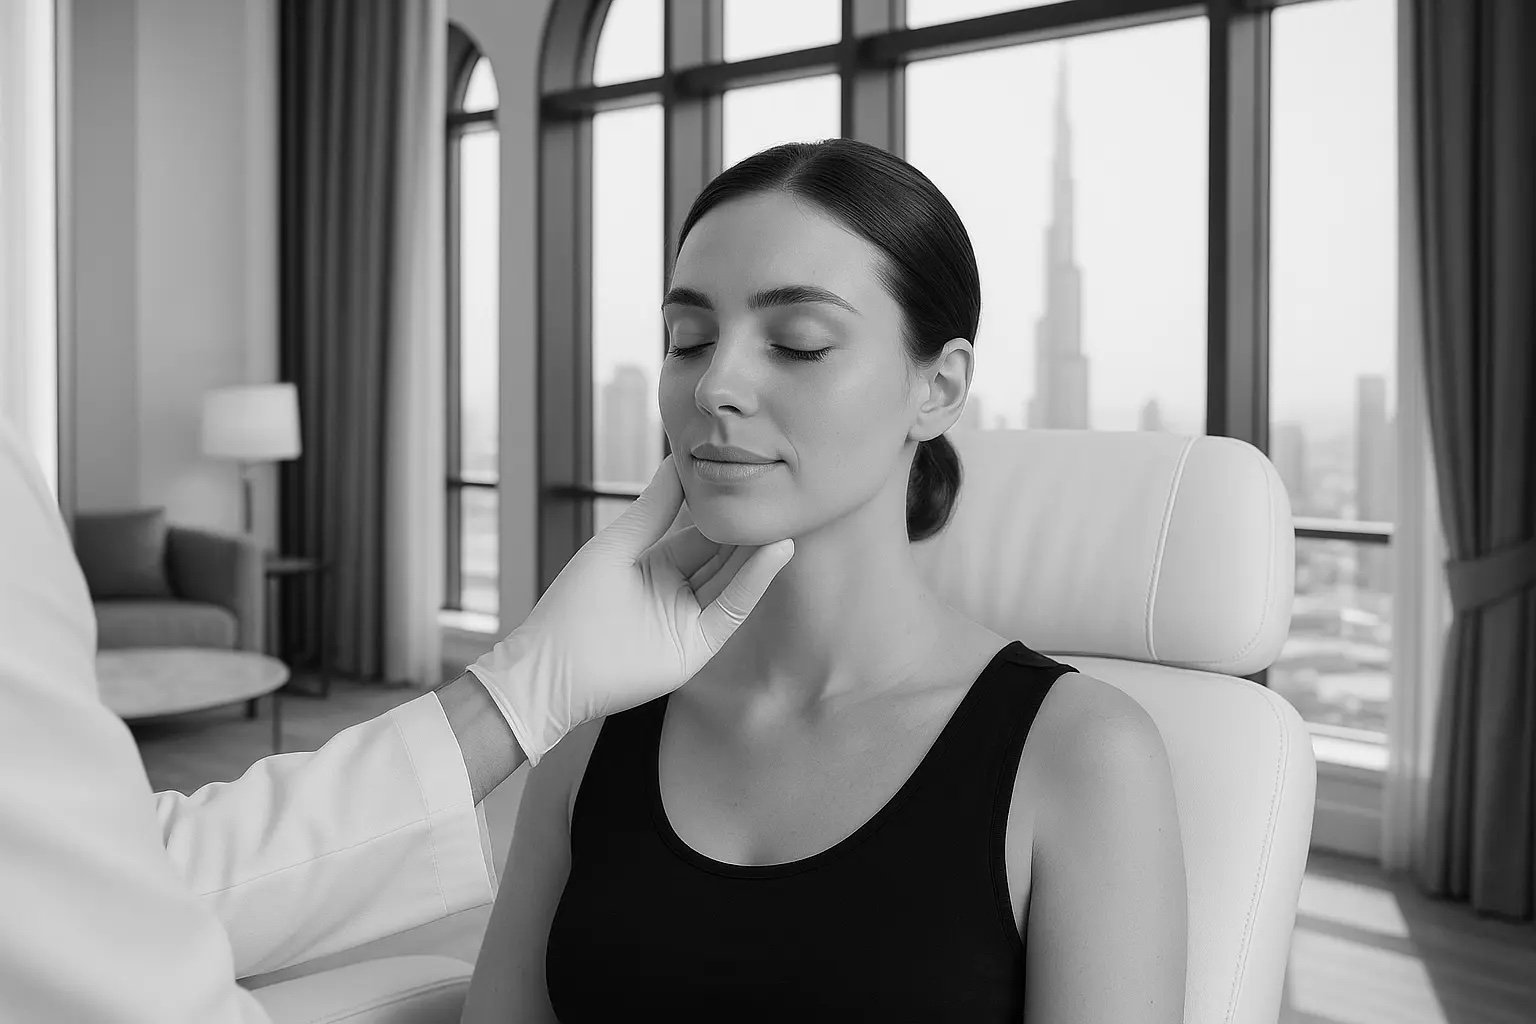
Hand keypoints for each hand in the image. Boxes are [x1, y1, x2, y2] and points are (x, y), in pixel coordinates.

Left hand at [466, 454, 793, 765]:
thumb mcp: (618, 545)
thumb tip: (677, 461)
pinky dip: (754, 581)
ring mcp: (689, 619)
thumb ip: (654, 508)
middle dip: (749, 527)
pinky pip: (732, 609)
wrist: (550, 670)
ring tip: (788, 516)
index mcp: (655, 564)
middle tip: (781, 492)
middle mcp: (677, 591)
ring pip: (733, 579)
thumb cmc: (572, 605)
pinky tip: (775, 551)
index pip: (700, 531)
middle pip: (723, 554)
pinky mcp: (698, 647)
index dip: (723, 508)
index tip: (751, 474)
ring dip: (760, 550)